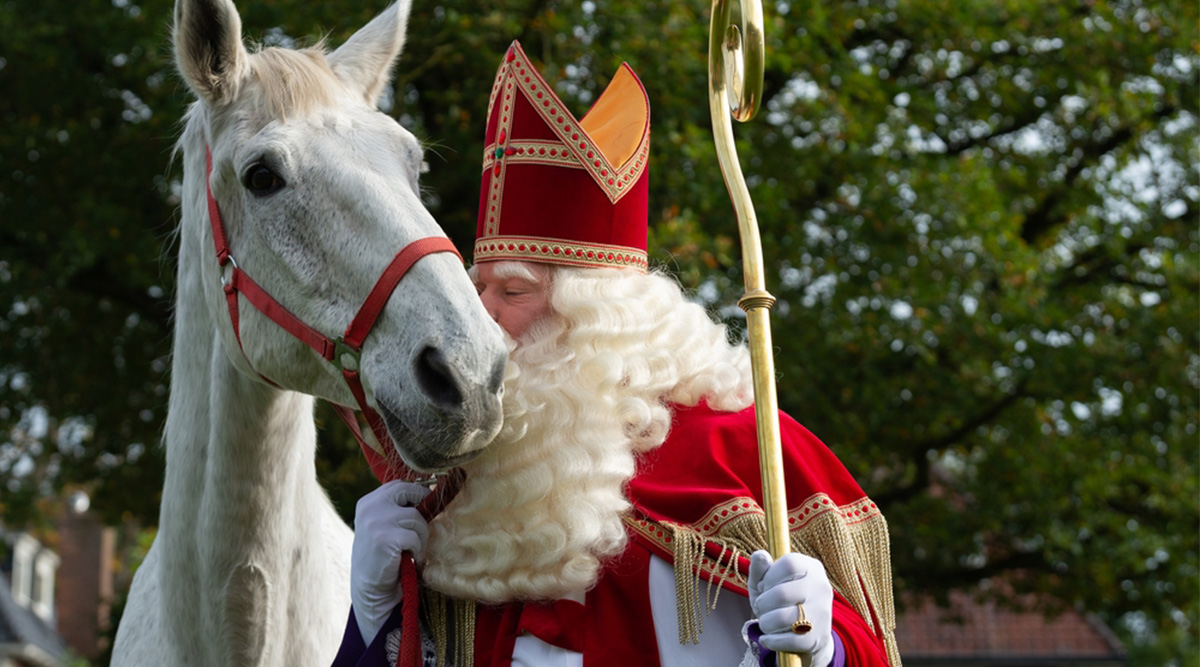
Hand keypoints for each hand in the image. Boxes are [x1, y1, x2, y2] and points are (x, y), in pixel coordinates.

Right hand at [351, 480, 431, 644]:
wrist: (370, 588)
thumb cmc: (383, 556)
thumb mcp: (382, 525)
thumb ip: (396, 508)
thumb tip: (429, 491)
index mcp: (368, 502)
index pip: (398, 485)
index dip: (416, 493)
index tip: (424, 505)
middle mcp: (370, 507)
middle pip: (409, 491)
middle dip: (422, 506)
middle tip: (422, 525)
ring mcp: (376, 521)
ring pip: (416, 518)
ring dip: (420, 535)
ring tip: (412, 548)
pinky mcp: (386, 538)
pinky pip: (415, 537)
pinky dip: (417, 548)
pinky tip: (408, 557)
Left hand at [747, 550, 834, 666]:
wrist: (805, 634)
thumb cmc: (780, 601)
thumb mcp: (766, 582)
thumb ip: (760, 568)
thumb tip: (759, 555)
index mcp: (812, 568)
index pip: (789, 564)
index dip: (769, 577)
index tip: (764, 586)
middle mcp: (822, 588)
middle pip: (782, 593)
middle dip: (763, 603)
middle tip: (762, 607)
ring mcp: (822, 614)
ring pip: (783, 618)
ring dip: (765, 622)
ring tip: (766, 622)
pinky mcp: (817, 638)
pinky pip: (787, 640)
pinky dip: (771, 640)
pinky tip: (767, 638)